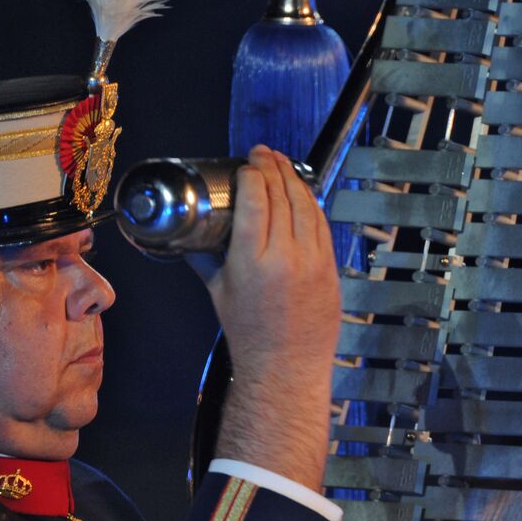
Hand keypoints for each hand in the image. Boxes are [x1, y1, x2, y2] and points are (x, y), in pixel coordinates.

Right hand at [192, 145, 340, 491]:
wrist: (285, 367)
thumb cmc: (249, 335)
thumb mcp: (219, 293)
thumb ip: (206, 258)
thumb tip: (191, 235)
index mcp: (252, 261)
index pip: (255, 200)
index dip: (252, 174)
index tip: (246, 164)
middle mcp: (285, 257)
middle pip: (282, 196)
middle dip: (273, 167)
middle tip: (263, 153)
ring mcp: (313, 262)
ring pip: (306, 205)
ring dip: (294, 179)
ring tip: (283, 163)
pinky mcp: (330, 269)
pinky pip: (322, 226)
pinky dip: (311, 204)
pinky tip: (303, 193)